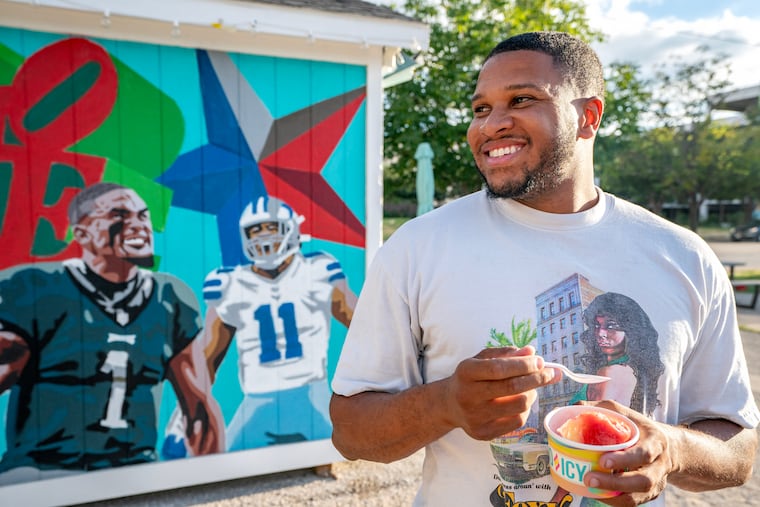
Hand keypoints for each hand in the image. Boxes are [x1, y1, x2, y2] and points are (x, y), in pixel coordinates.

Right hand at [442, 346, 557, 440]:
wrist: (449, 404)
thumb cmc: (471, 377)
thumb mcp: (483, 359)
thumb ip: (506, 354)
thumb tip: (532, 352)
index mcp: (466, 372)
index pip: (499, 368)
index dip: (523, 365)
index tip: (540, 361)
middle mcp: (468, 395)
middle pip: (512, 388)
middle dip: (536, 378)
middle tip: (549, 373)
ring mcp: (475, 417)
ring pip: (519, 406)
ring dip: (532, 394)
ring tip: (530, 388)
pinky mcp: (483, 433)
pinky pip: (517, 421)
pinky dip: (525, 409)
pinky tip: (520, 402)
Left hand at [581, 400, 674, 505]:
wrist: (669, 447)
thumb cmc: (639, 427)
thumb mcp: (624, 413)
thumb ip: (600, 409)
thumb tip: (573, 408)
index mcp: (655, 441)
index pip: (645, 453)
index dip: (625, 459)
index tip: (603, 461)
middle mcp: (659, 464)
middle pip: (643, 480)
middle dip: (615, 483)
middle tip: (589, 478)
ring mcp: (656, 482)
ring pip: (639, 495)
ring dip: (614, 496)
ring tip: (591, 489)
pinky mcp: (650, 494)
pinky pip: (634, 502)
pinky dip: (616, 502)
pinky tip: (599, 495)